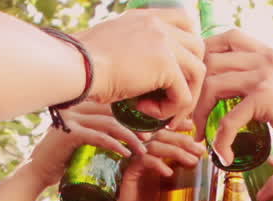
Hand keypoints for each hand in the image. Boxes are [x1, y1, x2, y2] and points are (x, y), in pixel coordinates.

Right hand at [27, 103, 147, 187]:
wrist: (37, 173)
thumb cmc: (61, 159)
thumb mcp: (81, 139)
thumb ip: (96, 131)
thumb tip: (123, 131)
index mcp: (78, 105)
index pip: (111, 105)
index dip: (131, 116)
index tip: (147, 129)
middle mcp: (74, 107)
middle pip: (113, 112)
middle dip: (134, 126)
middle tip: (150, 139)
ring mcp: (70, 119)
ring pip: (109, 123)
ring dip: (129, 137)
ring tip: (142, 150)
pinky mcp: (69, 134)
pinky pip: (98, 136)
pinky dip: (115, 145)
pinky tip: (126, 154)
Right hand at [78, 9, 204, 123]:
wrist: (75, 67)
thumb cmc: (81, 64)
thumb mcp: (110, 48)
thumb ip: (131, 52)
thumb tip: (141, 76)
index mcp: (145, 17)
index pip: (184, 21)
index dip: (186, 48)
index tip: (175, 70)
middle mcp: (158, 25)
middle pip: (197, 48)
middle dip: (190, 76)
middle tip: (172, 98)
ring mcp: (165, 42)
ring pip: (197, 72)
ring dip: (183, 96)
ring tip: (158, 111)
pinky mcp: (166, 65)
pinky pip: (183, 94)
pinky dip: (169, 110)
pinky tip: (145, 111)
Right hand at [107, 126, 207, 200]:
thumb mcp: (176, 185)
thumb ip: (185, 171)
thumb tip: (205, 161)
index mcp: (155, 153)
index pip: (167, 133)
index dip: (180, 128)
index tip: (196, 130)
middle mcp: (145, 153)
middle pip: (162, 135)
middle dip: (182, 140)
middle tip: (199, 150)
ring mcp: (136, 161)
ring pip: (154, 146)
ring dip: (175, 151)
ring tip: (191, 162)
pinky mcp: (129, 172)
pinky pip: (142, 161)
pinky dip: (157, 164)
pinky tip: (169, 173)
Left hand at [194, 29, 272, 162]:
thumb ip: (266, 80)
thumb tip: (242, 89)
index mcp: (270, 53)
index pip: (227, 37)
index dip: (205, 56)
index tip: (197, 84)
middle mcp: (266, 58)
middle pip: (210, 60)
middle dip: (193, 89)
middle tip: (187, 115)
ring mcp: (266, 76)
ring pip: (212, 85)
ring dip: (198, 113)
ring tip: (199, 135)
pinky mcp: (267, 99)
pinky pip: (228, 119)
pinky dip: (220, 140)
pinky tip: (223, 155)